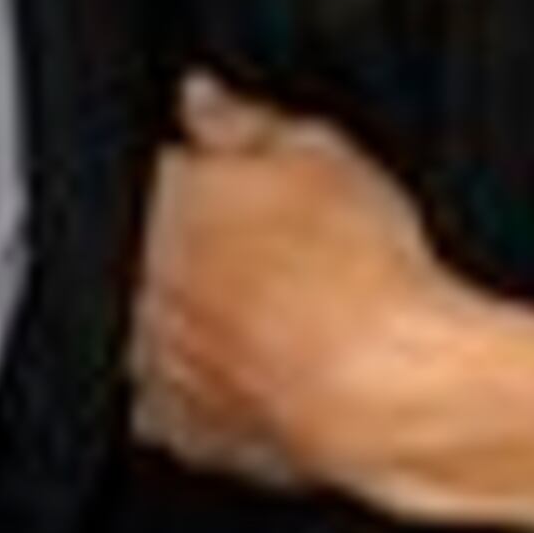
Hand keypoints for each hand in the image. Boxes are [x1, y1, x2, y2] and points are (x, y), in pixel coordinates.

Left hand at [128, 71, 452, 499]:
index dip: (218, 177)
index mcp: (164, 205)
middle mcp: (143, 286)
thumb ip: (246, 122)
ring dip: (205, 322)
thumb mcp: (322, 154)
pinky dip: (214, 390)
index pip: (166, 171)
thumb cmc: (363, 276)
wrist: (389, 390)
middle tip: (288, 257)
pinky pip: (180, 406)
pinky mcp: (186, 434)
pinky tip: (268, 374)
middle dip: (209, 251)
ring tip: (286, 319)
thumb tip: (201, 98)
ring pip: (161, 329)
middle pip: (158, 253)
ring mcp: (157, 365)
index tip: (258, 190)